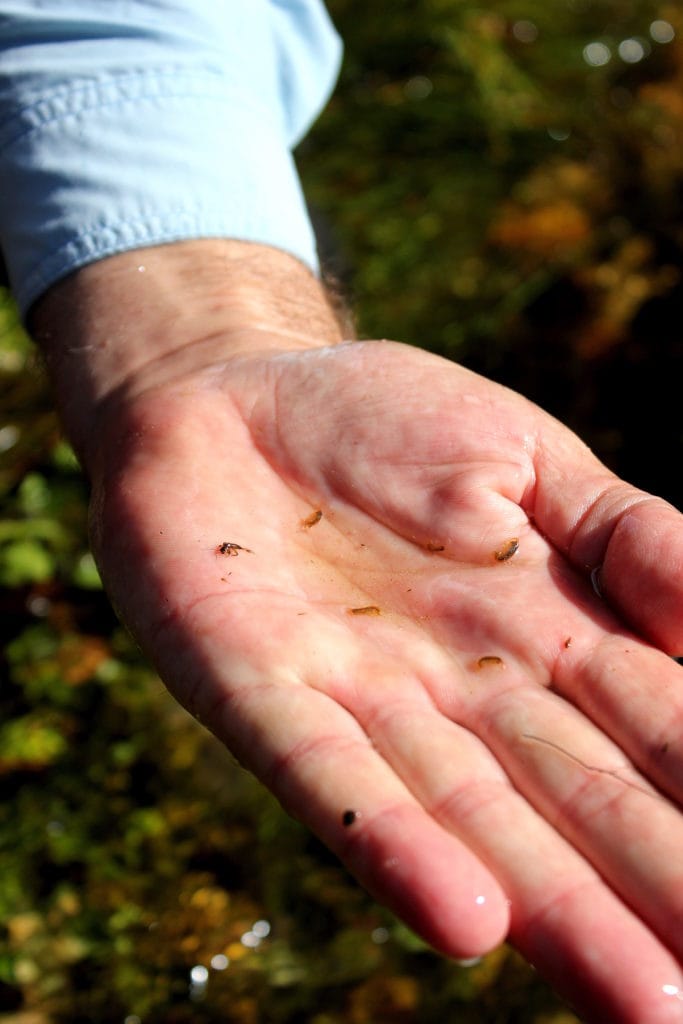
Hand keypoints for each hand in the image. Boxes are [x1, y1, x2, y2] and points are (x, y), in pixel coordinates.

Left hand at [87, 336, 682, 1023]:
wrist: (233, 394)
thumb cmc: (385, 421)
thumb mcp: (529, 459)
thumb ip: (632, 534)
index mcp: (541, 632)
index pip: (653, 728)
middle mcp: (462, 688)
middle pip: (575, 800)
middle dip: (651, 888)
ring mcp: (361, 694)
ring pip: (467, 815)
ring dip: (552, 908)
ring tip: (639, 1001)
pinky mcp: (257, 683)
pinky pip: (326, 769)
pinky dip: (389, 840)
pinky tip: (461, 918)